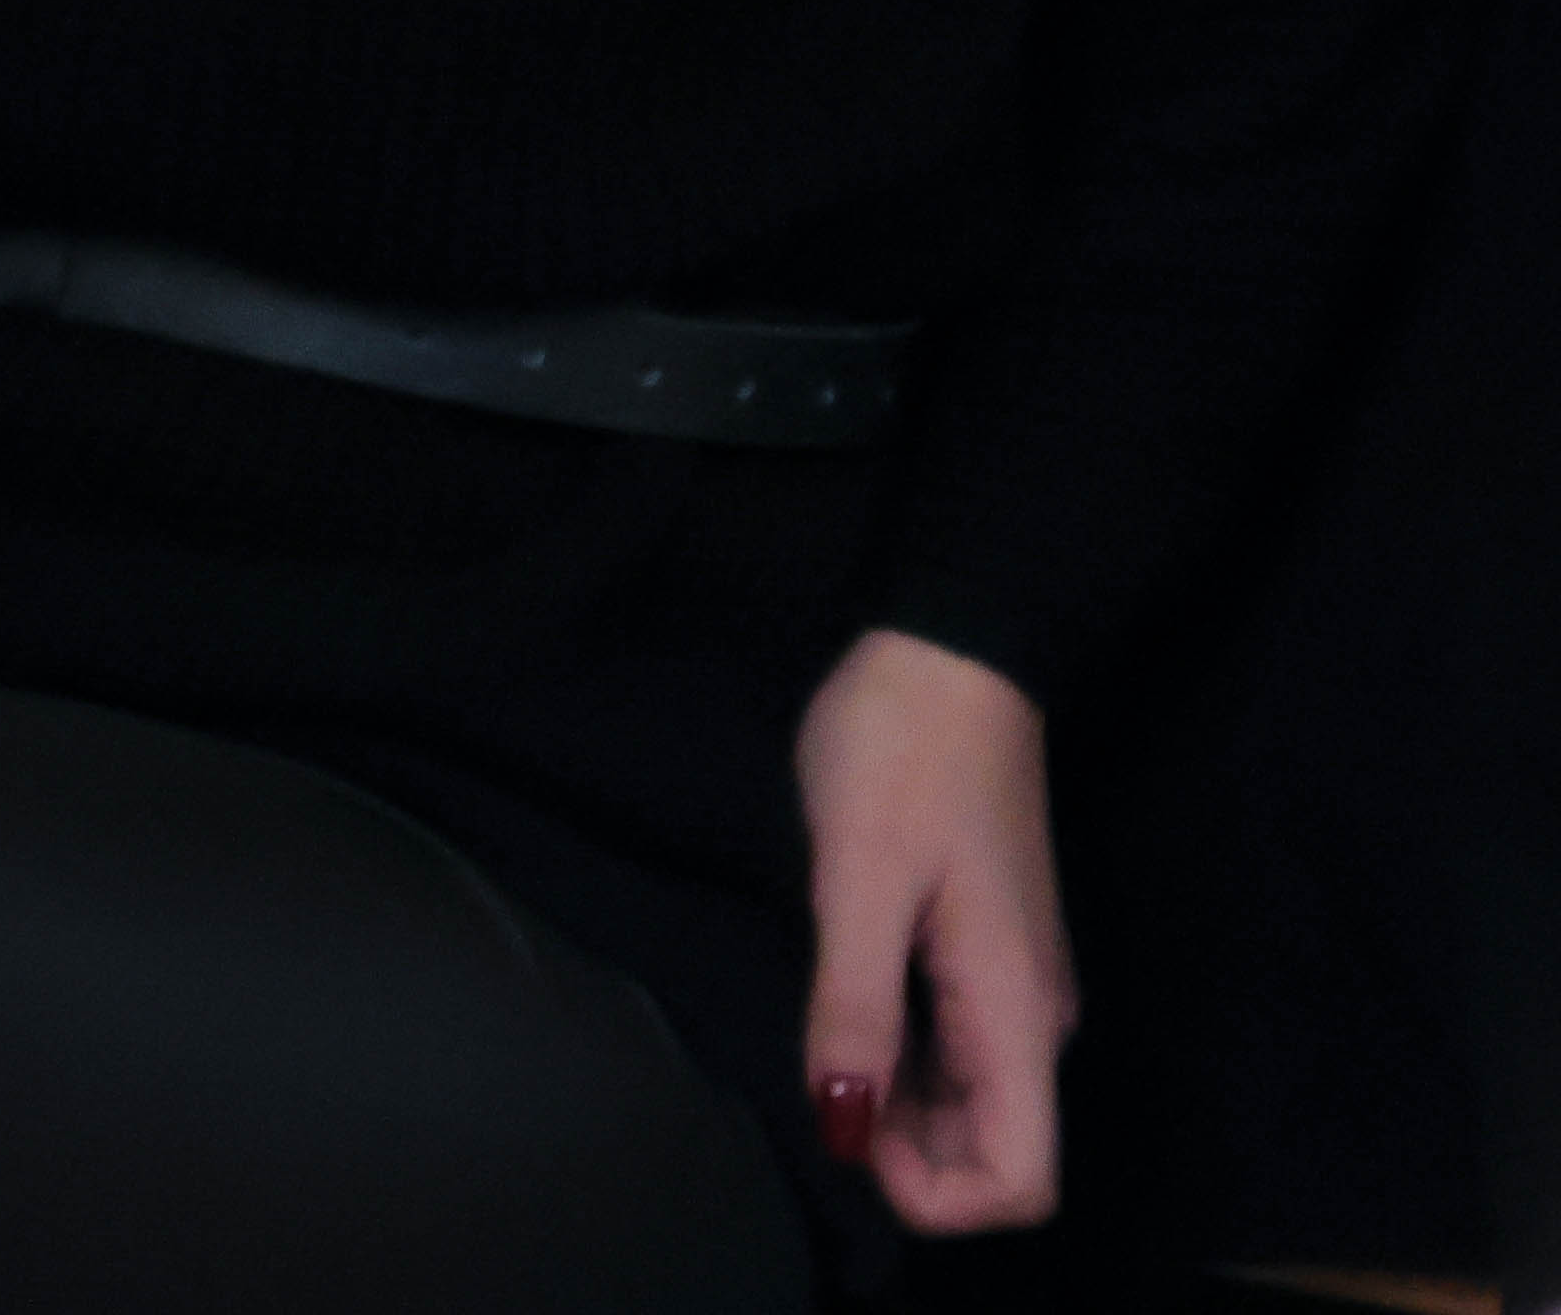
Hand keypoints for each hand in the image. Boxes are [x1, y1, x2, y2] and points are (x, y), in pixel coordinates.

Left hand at [793, 624, 1069, 1233]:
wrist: (951, 655)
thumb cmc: (901, 754)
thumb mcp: (858, 875)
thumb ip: (853, 1005)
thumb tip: (841, 1123)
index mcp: (1014, 1013)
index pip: (1025, 1179)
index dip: (938, 1194)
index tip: (851, 1130)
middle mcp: (1030, 1019)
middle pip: (996, 1154)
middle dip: (906, 1156)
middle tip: (819, 1076)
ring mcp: (1011, 988)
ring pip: (970, 1106)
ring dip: (898, 1110)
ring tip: (822, 1037)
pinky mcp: (984, 955)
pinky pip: (951, 1050)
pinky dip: (900, 1061)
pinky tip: (842, 1013)